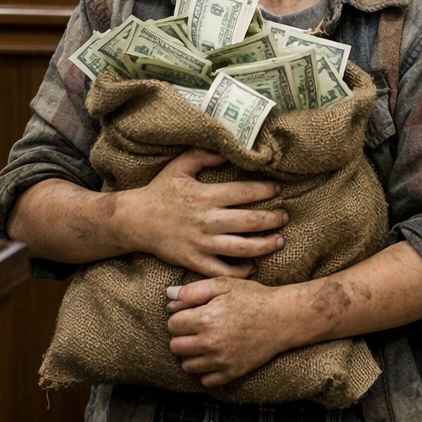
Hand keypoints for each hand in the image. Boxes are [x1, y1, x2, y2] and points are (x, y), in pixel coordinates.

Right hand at [120, 148, 286, 276]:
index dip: (265, 190)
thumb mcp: (179, 167)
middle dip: (273, 219)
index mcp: (205, 195)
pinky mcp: (196, 261)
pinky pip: (225, 270)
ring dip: (266, 245)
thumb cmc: (160, 191)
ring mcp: (203, 243)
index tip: (277, 189)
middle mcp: (208, 220)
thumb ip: (202, 155)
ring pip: (243, 248)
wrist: (137, 220)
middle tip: (285, 217)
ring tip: (279, 241)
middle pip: (251, 221)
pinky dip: (242, 270)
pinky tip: (252, 265)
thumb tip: (227, 151)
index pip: (244, 192)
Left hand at [165, 276, 283, 385]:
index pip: (172, 325)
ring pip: (187, 366)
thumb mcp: (221, 285)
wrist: (281, 318)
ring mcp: (222, 360)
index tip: (187, 313)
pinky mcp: (233, 372)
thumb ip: (191, 291)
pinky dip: (204, 371)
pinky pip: (206, 381)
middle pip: (175, 346)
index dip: (176, 317)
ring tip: (200, 342)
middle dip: (179, 336)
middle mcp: (211, 342)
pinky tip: (211, 356)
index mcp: (206, 318)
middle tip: (192, 327)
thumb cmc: (251, 297)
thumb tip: (168, 296)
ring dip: (189, 354)